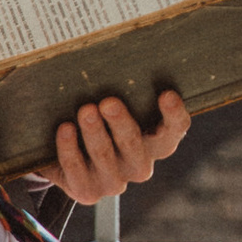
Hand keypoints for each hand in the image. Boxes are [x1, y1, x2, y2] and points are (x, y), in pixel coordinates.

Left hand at [31, 88, 190, 205]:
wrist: (68, 158)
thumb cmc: (100, 121)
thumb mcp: (113, 107)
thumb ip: (122, 89)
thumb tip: (110, 48)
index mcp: (157, 142)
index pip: (175, 129)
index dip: (174, 115)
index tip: (166, 94)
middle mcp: (139, 165)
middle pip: (136, 145)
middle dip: (121, 123)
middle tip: (108, 102)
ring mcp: (114, 181)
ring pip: (105, 157)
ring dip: (94, 133)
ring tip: (85, 110)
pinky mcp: (88, 192)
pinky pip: (77, 170)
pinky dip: (69, 148)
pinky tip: (65, 129)